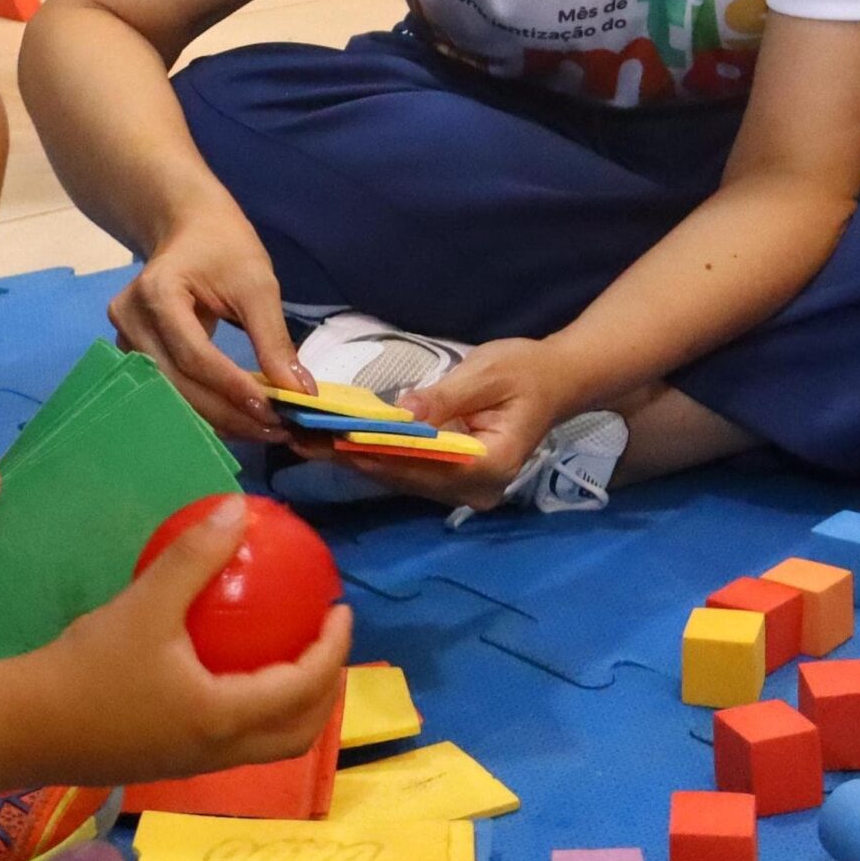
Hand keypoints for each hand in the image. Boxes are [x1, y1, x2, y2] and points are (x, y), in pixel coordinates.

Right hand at [32, 495, 351, 784]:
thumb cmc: (90, 667)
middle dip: (327, 690)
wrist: (26, 726)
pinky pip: (234, 740)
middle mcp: (220, 750)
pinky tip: (225, 668)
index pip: (304, 688)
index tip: (341, 611)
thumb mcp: (147, 604)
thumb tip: (238, 510)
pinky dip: (254, 708)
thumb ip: (193, 557)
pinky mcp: (167, 761)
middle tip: (325, 641)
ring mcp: (194, 762)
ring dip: (292, 704)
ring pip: (267, 743)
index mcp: (226, 716)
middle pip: (300, 732)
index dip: (333, 651)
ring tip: (288, 655)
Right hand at [109, 199, 304, 441]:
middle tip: (275, 430)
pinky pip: (167, 390)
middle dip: (228, 413)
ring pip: (171, 395)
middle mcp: (130, 320)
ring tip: (261, 429)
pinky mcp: (131, 355)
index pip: (194, 354)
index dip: (231, 387)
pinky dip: (202, 408)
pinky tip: (236, 418)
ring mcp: (125, 339)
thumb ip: (273, 339)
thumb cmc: (223, 246)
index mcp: (157, 293)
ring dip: (217, 418)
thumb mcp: (256, 284)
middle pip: (178, 383)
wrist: (189, 227)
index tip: (272, 411)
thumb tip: (299, 392)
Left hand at [309, 335, 577, 512]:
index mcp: (491, 463)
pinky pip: (409, 473)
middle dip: (354, 458)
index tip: (333, 440)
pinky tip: (338, 446)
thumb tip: (404, 413)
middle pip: (406, 477)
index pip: (424, 464)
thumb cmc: (526, 371)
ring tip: (308, 444)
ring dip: (357, 460)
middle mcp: (477, 488)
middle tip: (303, 441)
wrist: (556, 382)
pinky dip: (375, 458)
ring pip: (402, 479)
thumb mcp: (487, 373)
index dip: (377, 452)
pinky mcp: (454, 480)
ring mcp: (466, 489)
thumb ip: (446, 397)